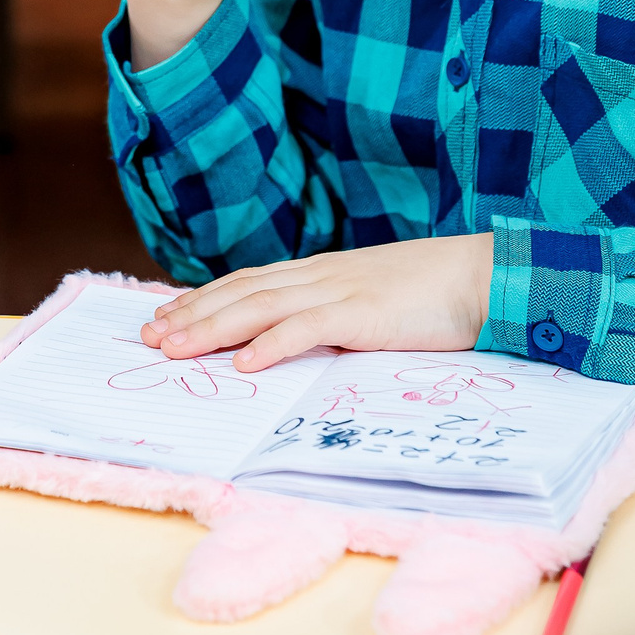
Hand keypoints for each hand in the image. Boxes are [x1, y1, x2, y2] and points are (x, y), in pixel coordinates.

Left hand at [138, 236, 495, 371]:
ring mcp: (340, 291)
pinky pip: (308, 328)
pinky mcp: (364, 314)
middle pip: (240, 293)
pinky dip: (271, 344)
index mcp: (321, 272)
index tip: (164, 317)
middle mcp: (320, 276)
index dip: (202, 299)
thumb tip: (294, 339)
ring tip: (174, 348)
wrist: (486, 277)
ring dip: (212, 328)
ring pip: (260, 308)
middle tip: (148, 336)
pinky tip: (243, 362)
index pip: (247, 282)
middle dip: (190, 315)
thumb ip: (332, 312)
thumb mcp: (370, 300)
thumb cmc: (433, 294)